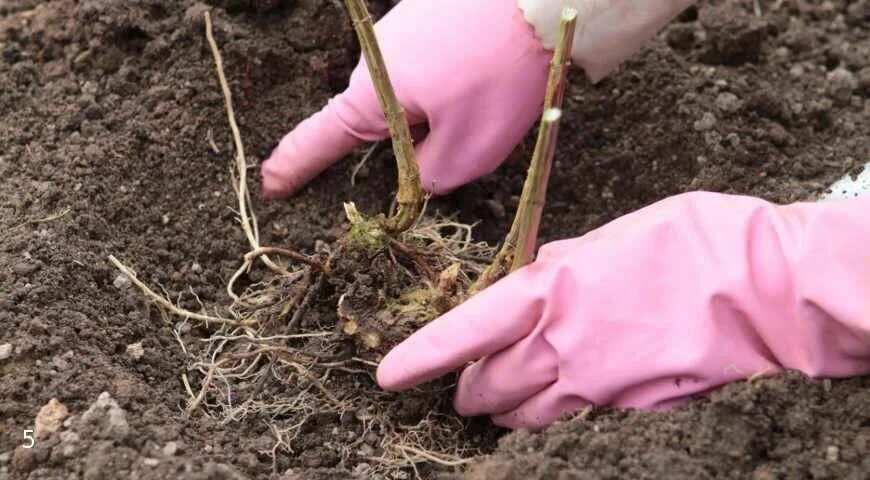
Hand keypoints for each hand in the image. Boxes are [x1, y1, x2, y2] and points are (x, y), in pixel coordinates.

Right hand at [261, 0, 550, 197]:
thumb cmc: (498, 74)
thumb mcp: (469, 149)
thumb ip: (433, 177)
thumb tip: (422, 175)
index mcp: (371, 97)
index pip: (319, 142)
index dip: (295, 169)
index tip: (270, 188)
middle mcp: (374, 62)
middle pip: (385, 124)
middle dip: (423, 143)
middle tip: (474, 138)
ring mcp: (401, 33)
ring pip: (417, 96)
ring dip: (450, 112)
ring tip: (496, 100)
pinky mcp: (429, 18)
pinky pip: (437, 67)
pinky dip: (463, 83)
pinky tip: (498, 75)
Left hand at [377, 192, 869, 429]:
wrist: (762, 289)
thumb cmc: (689, 243)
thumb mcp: (610, 238)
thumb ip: (560, 266)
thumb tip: (530, 281)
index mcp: (551, 291)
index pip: (468, 331)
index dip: (422, 356)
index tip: (389, 375)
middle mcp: (562, 345)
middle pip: (489, 386)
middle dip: (471, 388)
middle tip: (467, 385)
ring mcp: (594, 385)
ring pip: (523, 415)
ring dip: (505, 408)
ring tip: (504, 399)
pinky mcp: (625, 411)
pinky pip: (569, 422)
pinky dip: (551, 417)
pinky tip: (561, 401)